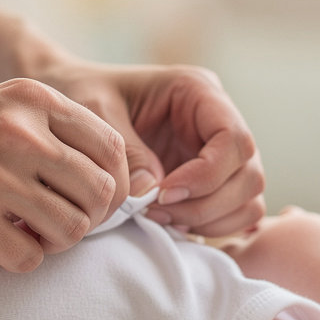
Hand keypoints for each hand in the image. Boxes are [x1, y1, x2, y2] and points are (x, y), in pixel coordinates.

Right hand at [0, 78, 127, 270]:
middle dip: (88, 217)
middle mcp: (21, 134)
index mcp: (33, 100)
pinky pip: (31, 258)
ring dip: (55, 241)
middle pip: (101, 193)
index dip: (113, 183)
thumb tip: (108, 179)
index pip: (112, 148)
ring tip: (26, 232)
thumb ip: (49, 130)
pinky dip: (19, 258)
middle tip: (57, 221)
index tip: (91, 199)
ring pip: (73, 230)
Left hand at [45, 60, 265, 236]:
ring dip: (209, 220)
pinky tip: (168, 223)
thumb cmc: (82, 95)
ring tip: (158, 219)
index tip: (165, 193)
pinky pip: (233, 214)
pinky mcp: (210, 181)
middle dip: (207, 204)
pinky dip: (208, 227)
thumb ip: (126, 151)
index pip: (235, 139)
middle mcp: (217, 122)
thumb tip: (153, 192)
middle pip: (249, 175)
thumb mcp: (96, 112)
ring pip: (248, 200)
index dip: (207, 175)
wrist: (70, 108)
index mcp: (198, 92)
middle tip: (157, 212)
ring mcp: (218, 154)